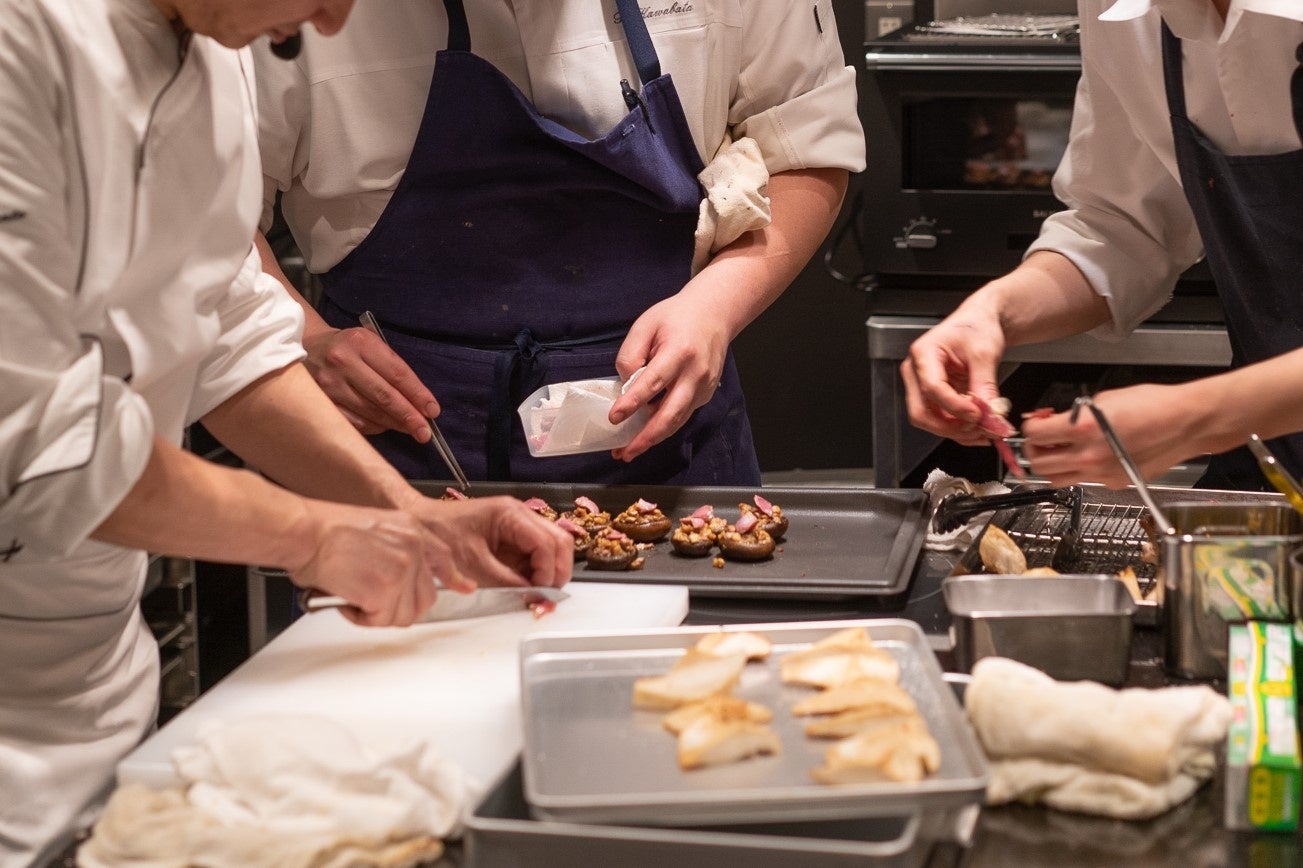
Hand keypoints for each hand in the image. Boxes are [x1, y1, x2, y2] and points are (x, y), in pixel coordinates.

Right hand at [288, 503, 440, 627]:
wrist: (306, 532)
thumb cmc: (327, 531)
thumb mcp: (377, 527)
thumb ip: (397, 548)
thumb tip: (401, 577)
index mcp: (412, 530)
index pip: (443, 559)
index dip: (453, 578)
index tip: (464, 587)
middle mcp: (414, 548)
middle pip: (424, 599)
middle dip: (399, 607)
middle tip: (373, 602)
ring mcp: (402, 570)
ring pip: (403, 615)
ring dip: (377, 615)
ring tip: (354, 597)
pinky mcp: (384, 590)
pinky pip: (379, 621)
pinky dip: (360, 619)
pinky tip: (347, 601)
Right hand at [301, 325, 440, 440]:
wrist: (306, 347)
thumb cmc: (348, 347)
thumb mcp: (370, 344)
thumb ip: (393, 368)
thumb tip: (420, 403)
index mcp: (361, 343)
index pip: (397, 373)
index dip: (418, 394)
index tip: (433, 411)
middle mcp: (343, 362)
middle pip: (384, 396)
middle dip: (409, 416)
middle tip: (425, 432)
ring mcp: (329, 384)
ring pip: (370, 412)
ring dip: (394, 424)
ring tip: (410, 430)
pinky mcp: (321, 402)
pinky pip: (354, 422)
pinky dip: (374, 427)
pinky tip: (385, 426)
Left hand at [405, 495, 573, 589]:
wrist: (419, 524)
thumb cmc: (439, 534)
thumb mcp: (473, 563)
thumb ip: (507, 581)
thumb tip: (533, 596)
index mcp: (511, 514)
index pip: (548, 542)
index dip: (548, 572)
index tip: (539, 594)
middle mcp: (520, 517)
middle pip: (559, 543)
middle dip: (556, 572)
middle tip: (545, 597)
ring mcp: (517, 528)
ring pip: (552, 550)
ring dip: (548, 574)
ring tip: (535, 595)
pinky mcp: (511, 540)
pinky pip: (534, 557)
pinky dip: (535, 574)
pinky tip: (525, 589)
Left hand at [608, 294, 729, 461]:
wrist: (714, 314)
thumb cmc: (676, 317)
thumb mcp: (646, 325)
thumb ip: (631, 355)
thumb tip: (626, 387)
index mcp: (679, 352)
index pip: (653, 383)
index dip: (632, 403)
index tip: (615, 418)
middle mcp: (695, 373)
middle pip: (670, 414)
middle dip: (646, 437)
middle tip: (624, 452)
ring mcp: (704, 387)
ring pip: (677, 421)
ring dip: (653, 439)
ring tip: (630, 450)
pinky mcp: (706, 394)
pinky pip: (682, 415)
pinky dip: (664, 426)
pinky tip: (647, 432)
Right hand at [900, 305, 1007, 446]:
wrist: (979, 323)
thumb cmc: (976, 327)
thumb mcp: (984, 352)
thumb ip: (985, 384)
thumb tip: (989, 412)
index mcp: (923, 354)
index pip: (932, 388)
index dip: (955, 406)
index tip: (978, 414)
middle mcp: (916, 373)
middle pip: (922, 412)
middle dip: (950, 426)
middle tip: (979, 428)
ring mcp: (922, 387)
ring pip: (930, 420)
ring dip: (956, 431)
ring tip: (984, 430)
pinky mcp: (933, 397)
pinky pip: (940, 420)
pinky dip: (959, 429)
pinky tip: (978, 430)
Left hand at [1020, 384, 1202, 487]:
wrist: (1187, 423)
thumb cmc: (1153, 404)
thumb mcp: (1104, 399)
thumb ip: (1074, 413)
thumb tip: (1056, 421)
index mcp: (1084, 429)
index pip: (1035, 435)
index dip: (1030, 427)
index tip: (1036, 423)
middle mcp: (1090, 456)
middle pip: (1039, 464)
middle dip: (1035, 449)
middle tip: (1043, 439)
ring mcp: (1102, 474)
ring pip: (1056, 480)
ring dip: (1052, 466)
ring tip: (1061, 451)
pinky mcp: (1115, 483)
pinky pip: (1084, 481)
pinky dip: (1079, 471)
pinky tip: (1089, 455)